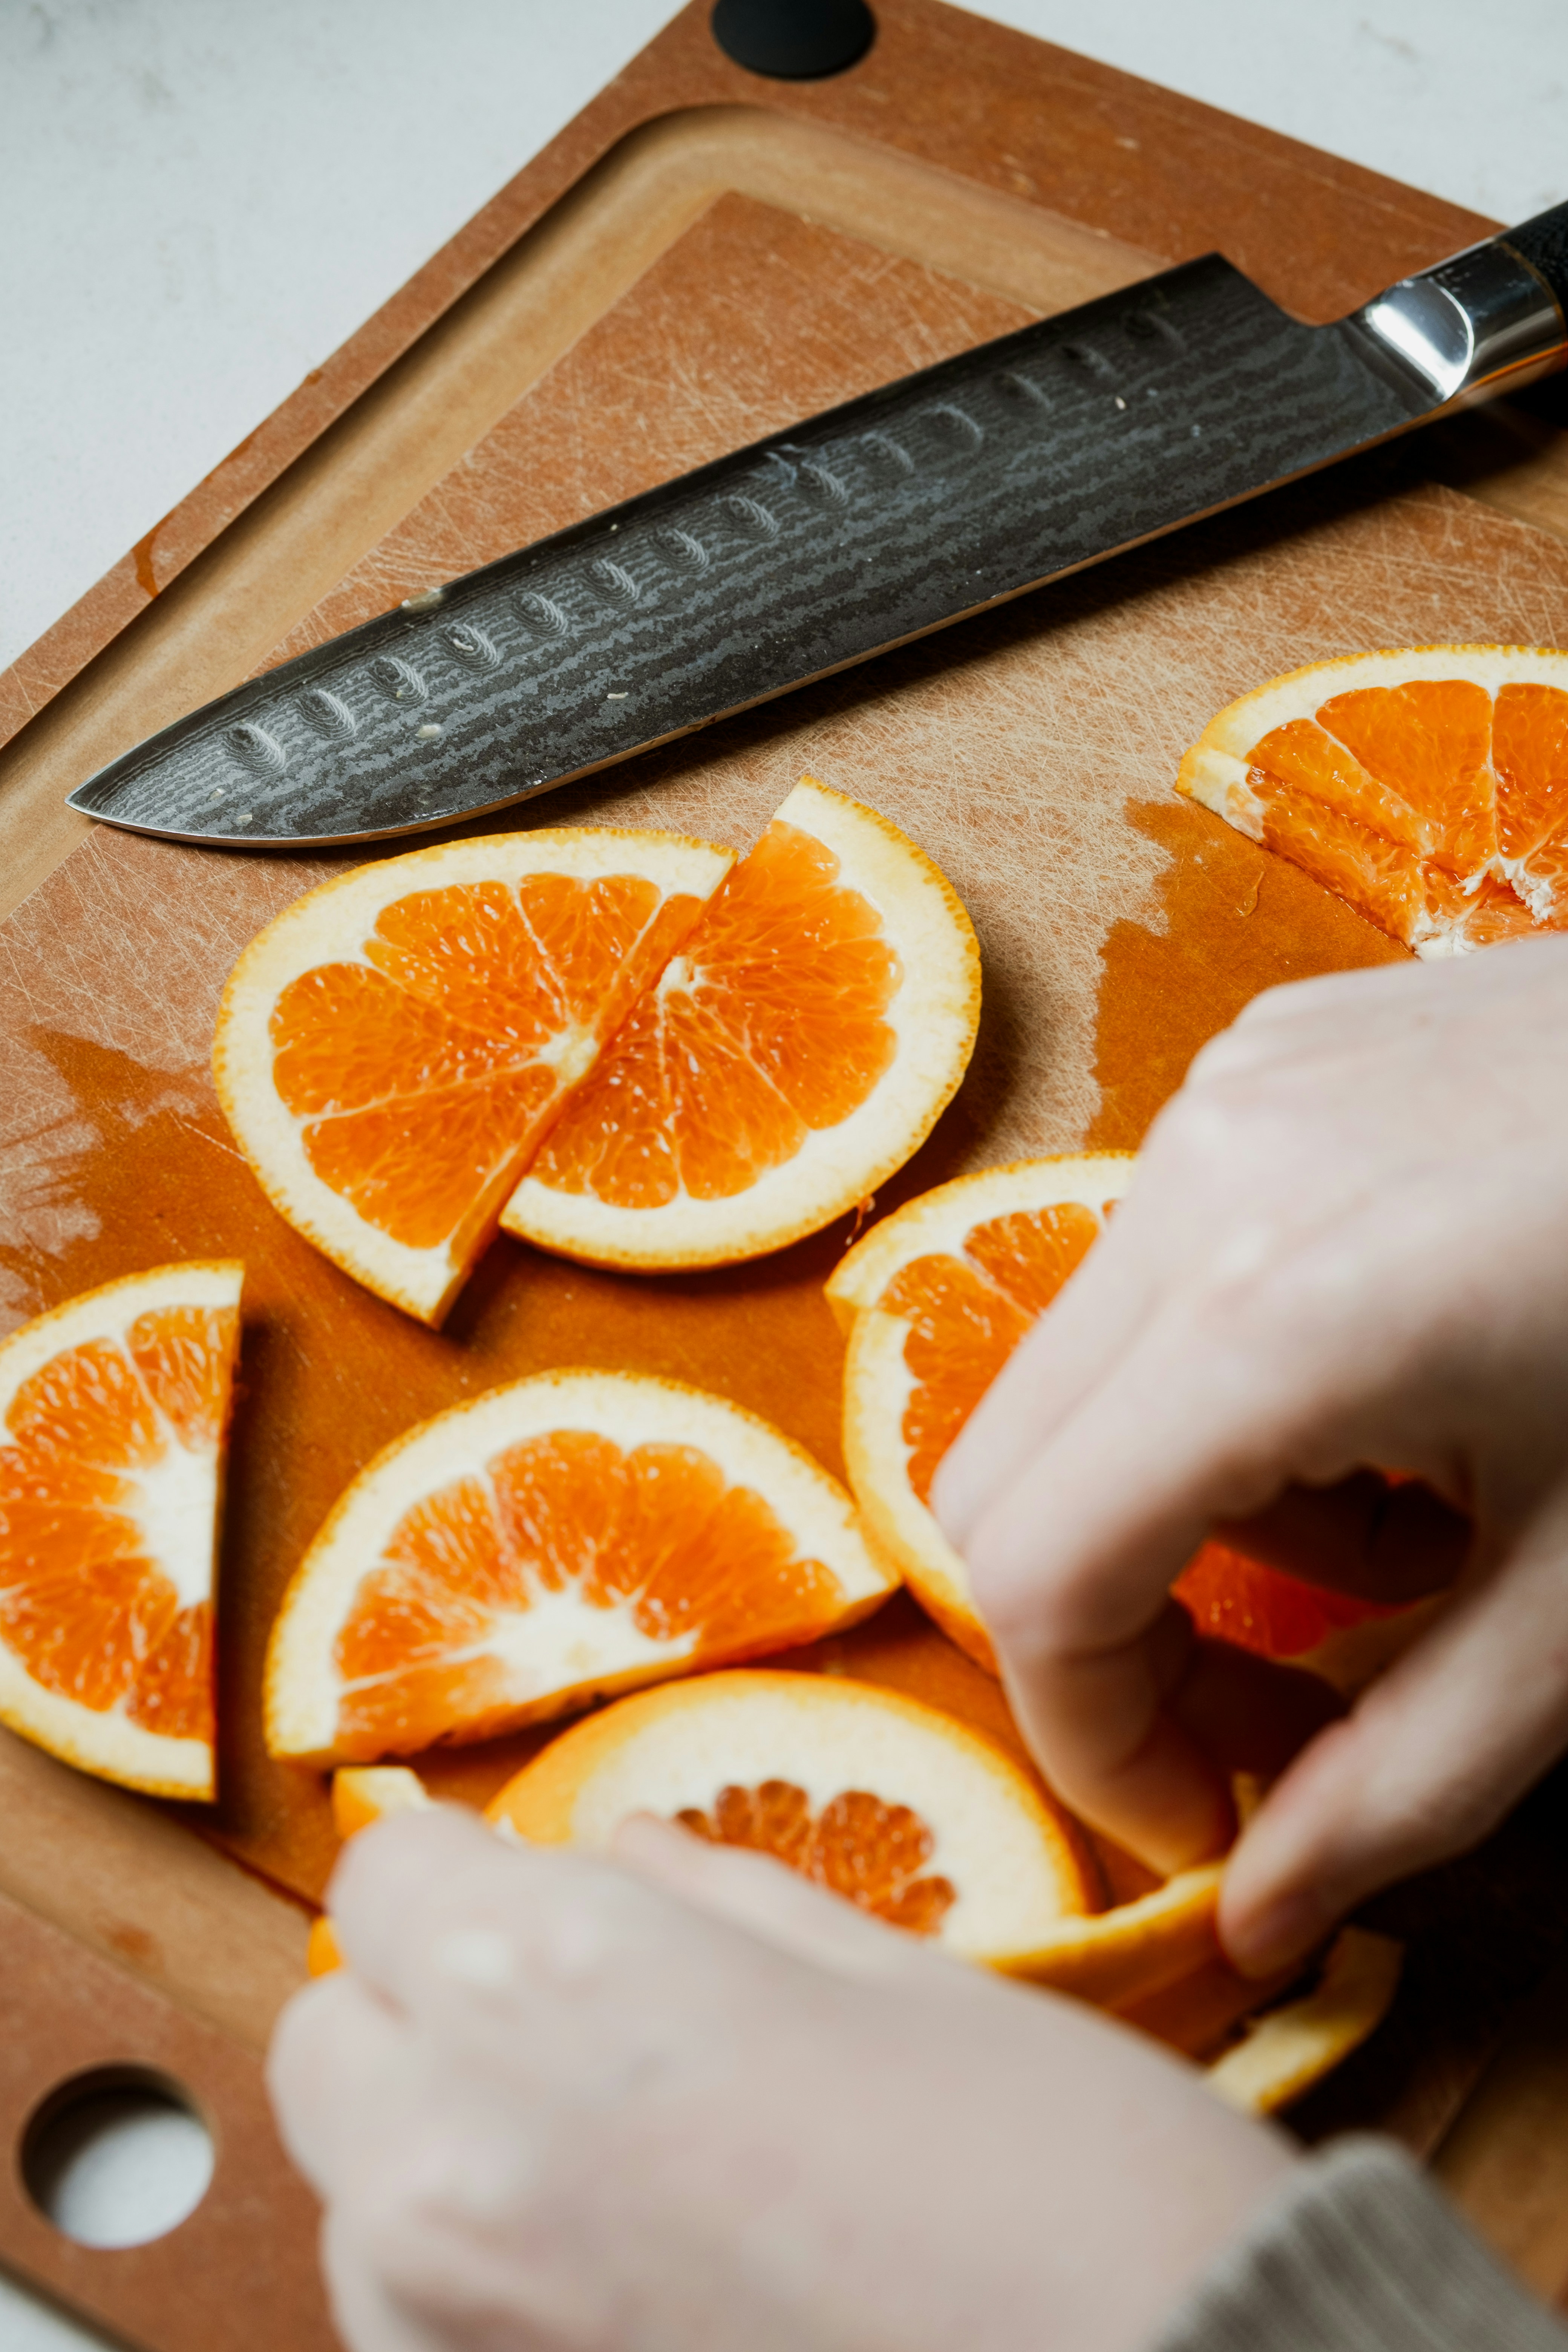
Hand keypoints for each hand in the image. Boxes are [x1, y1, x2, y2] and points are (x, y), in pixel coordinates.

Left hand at [269, 1807, 1289, 2351]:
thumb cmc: (1064, 2191)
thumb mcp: (902, 1980)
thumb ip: (721, 1905)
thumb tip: (623, 1857)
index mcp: (562, 1985)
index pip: (389, 1873)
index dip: (473, 1870)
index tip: (539, 1891)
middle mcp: (460, 2158)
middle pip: (334, 2033)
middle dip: (432, 2004)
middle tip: (580, 2022)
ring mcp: (452, 2327)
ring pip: (359, 2190)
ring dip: (447, 2150)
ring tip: (627, 2159)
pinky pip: (413, 2320)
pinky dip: (480, 2279)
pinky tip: (632, 2270)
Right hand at [933, 936, 1567, 1974]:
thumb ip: (1405, 1782)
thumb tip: (1258, 1921)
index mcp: (1276, 1322)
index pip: (1036, 1577)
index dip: (1094, 1743)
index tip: (1210, 1815)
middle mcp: (1203, 1180)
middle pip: (1010, 1476)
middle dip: (1122, 1633)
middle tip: (1275, 1707)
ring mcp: (1225, 1095)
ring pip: (1087, 1376)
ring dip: (1206, 1500)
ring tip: (1411, 1515)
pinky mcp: (1261, 1054)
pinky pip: (1166, 1263)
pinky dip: (1243, 1376)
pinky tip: (1410, 1381)